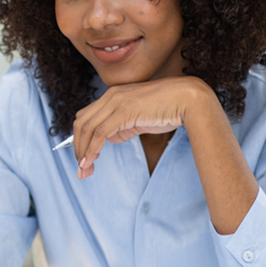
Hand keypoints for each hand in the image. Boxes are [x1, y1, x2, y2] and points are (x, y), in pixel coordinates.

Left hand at [73, 77, 205, 178]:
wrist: (188, 99)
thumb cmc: (167, 109)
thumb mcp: (139, 120)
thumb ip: (123, 127)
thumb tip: (109, 139)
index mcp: (112, 95)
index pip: (85, 116)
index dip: (80, 138)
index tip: (83, 157)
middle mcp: (110, 96)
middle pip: (81, 123)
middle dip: (77, 148)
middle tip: (81, 169)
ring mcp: (116, 102)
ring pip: (87, 129)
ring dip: (82, 152)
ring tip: (84, 170)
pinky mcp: (123, 111)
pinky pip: (100, 133)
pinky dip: (92, 149)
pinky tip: (91, 162)